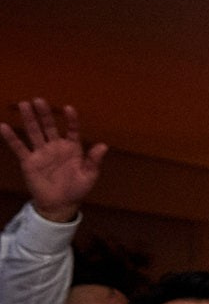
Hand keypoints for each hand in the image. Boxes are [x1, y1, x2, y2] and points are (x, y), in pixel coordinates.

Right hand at [3, 99, 107, 222]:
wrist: (60, 204)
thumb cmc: (77, 189)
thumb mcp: (89, 175)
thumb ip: (94, 160)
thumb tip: (103, 146)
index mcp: (72, 148)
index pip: (72, 130)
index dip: (71, 120)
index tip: (69, 108)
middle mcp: (55, 146)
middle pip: (49, 126)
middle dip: (44, 114)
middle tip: (39, 100)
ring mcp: (41, 152)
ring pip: (34, 132)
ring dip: (29, 119)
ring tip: (24, 104)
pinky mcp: (29, 161)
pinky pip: (19, 147)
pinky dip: (11, 138)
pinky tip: (4, 126)